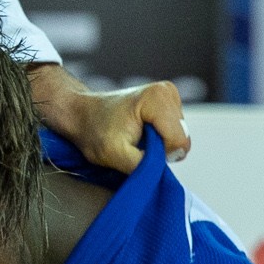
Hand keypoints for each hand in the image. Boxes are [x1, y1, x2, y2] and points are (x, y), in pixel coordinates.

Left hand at [28, 65, 189, 172]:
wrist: (82, 114)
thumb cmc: (94, 132)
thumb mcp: (115, 155)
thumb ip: (144, 164)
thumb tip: (167, 170)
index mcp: (158, 99)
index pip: (179, 141)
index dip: (159, 155)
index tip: (136, 150)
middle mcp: (168, 92)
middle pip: (180, 138)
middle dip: (159, 149)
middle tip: (133, 144)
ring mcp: (169, 95)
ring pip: (178, 136)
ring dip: (158, 144)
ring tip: (134, 137)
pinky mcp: (168, 102)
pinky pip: (173, 131)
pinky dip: (158, 137)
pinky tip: (139, 132)